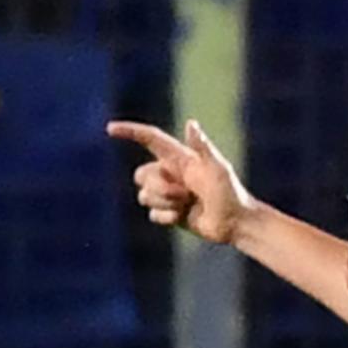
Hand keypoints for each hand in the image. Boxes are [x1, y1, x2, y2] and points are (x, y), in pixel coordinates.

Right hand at [107, 118, 250, 244]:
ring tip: (187, 204)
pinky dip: (166, 217)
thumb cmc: (232, 193)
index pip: (150, 139)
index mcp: (179, 158)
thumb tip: (191, 124)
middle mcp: (170, 173)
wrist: (236, 223)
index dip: (130, 132)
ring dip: (165, 202)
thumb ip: (203, 148)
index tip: (110, 129)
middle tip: (186, 194)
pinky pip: (153, 214)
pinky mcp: (170, 212)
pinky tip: (182, 217)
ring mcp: (169, 193)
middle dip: (158, 186)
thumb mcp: (218, 168)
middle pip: (141, 174)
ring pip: (144, 195)